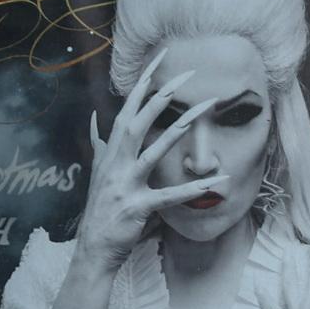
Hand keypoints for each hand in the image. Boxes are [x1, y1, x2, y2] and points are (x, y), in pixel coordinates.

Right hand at [75, 54, 218, 271]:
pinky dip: (192, 189)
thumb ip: (99, 146)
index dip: (143, 84)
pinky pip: (168, 196)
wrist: (94, 247)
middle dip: (160, 96)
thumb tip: (94, 120)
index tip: (161, 61)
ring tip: (200, 113)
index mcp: (111, 151)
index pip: (127, 109)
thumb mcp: (99, 172)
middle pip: (137, 120)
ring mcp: (124, 183)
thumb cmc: (102, 209)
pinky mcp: (137, 207)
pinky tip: (215, 182)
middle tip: (185, 74)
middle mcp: (115, 162)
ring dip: (176, 131)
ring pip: (152, 151)